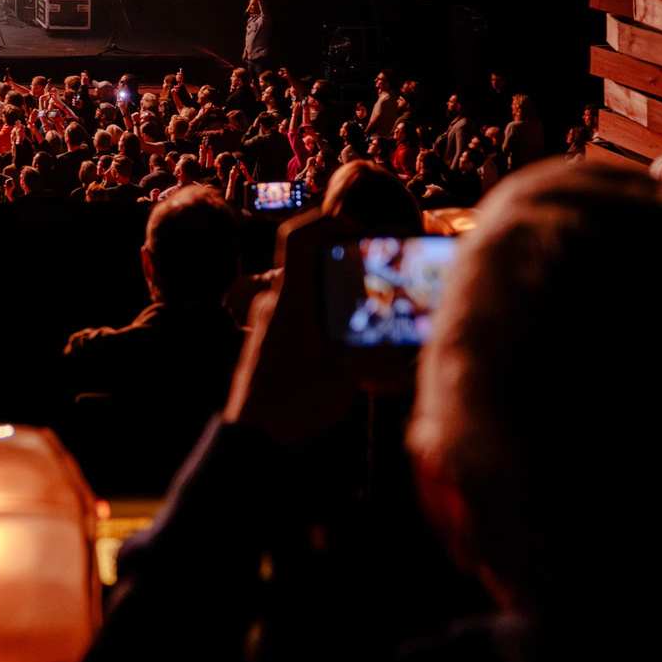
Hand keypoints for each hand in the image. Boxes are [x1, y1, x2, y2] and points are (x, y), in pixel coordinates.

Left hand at [223, 211, 410, 449]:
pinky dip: (333, 314)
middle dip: (350, 258)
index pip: (298, 239)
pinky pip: (306, 312)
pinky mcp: (275, 340)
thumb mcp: (343, 376)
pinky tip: (358, 340)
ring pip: (312, 288)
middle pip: (311, 260)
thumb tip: (409, 332)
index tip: (366, 230)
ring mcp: (272, 321)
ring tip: (379, 309)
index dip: (330, 221)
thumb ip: (377, 350)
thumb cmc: (292, 407)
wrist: (253, 440)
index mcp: (290, 301)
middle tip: (386, 271)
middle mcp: (277, 303)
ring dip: (344, 290)